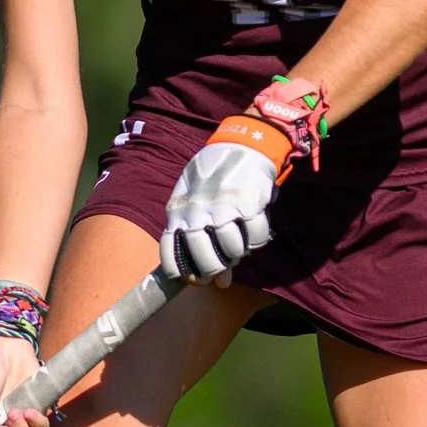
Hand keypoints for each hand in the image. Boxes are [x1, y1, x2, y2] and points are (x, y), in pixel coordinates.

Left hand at [159, 133, 281, 280]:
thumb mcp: (197, 203)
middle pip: (204, 259)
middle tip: (221, 267)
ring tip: (238, 246)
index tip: (191, 280)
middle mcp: (197, 211)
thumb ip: (201, 239)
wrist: (241, 143)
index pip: (169, 252)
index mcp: (177, 210)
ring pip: (232, 251)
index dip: (181, 273)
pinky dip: (257, 241)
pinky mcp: (248, 203)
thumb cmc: (213, 177)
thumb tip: (220, 283)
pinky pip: (255, 237)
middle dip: (214, 270)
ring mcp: (223, 208)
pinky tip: (253, 233)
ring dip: (238, 254)